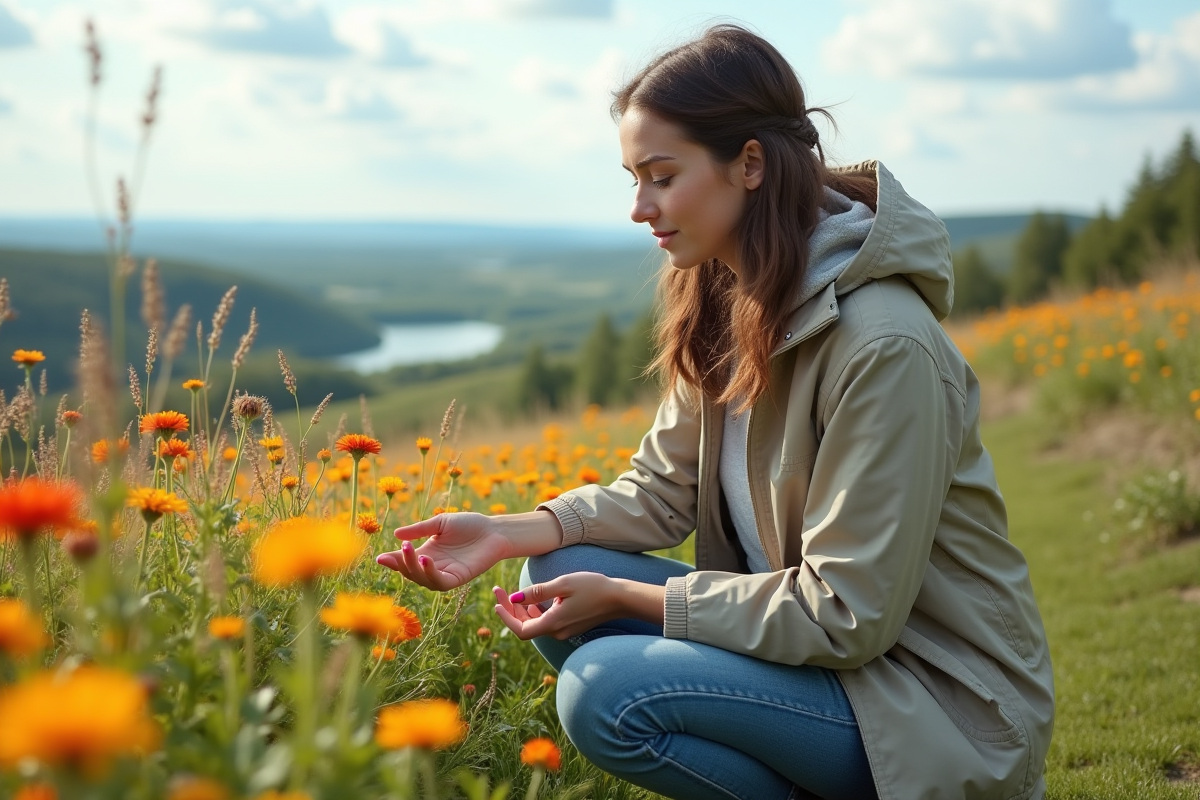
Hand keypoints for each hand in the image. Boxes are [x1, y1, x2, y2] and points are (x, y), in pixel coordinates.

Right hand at [376, 512, 510, 590]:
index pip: (404, 560)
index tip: (379, 558)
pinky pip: (440, 582)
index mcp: (426, 553)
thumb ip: (419, 530)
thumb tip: (396, 535)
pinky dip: (430, 573)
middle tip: (400, 549)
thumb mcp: (440, 523)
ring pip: (422, 579)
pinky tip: (426, 560)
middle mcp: (433, 566)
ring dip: (414, 568)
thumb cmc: (468, 524)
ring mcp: (445, 574)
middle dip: (401, 563)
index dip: (392, 561)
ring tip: (412, 552)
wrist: (494, 529)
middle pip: (410, 572)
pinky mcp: (458, 579)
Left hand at [492, 572, 626, 640]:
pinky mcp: (570, 626)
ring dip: (521, 611)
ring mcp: (564, 630)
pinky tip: (533, 600)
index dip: (506, 617)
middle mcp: (557, 632)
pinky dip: (535, 612)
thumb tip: (515, 599)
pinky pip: (546, 622)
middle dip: (510, 610)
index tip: (496, 602)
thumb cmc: (593, 588)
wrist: (620, 598)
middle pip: (525, 627)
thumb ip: (537, 592)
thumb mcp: (563, 584)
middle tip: (500, 591)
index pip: (520, 630)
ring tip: (512, 594)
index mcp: (553, 624)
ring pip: (535, 625)